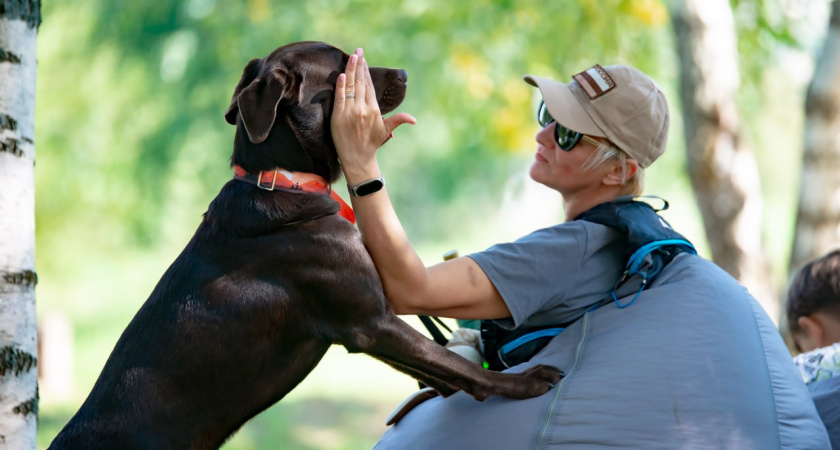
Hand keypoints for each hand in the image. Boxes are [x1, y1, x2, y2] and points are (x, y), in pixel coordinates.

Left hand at [331, 48, 414, 181]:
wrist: (357, 159)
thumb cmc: (371, 144)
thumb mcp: (386, 130)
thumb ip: (399, 120)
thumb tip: (414, 120)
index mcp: (374, 110)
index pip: (369, 86)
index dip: (366, 71)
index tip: (363, 58)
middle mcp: (363, 109)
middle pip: (360, 82)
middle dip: (358, 65)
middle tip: (357, 51)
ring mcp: (350, 112)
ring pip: (350, 87)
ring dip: (350, 70)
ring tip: (350, 57)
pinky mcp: (338, 117)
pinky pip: (340, 97)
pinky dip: (340, 85)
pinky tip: (341, 74)